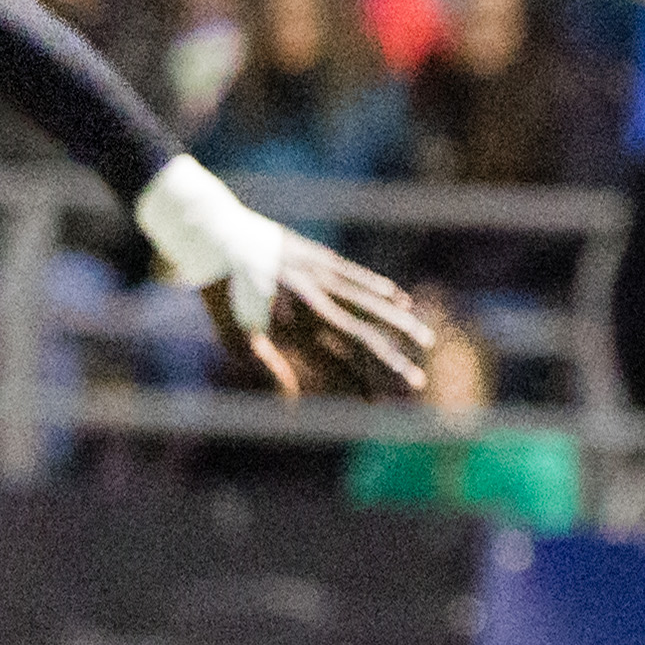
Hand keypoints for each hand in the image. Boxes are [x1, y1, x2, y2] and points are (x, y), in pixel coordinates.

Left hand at [204, 232, 434, 399]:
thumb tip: (292, 402)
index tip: (378, 404)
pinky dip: (381, 289)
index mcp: (292, 328)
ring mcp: (321, 278)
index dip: (359, 386)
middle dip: (392, 364)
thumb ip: (268, 368)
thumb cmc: (223, 297)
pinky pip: (359, 277)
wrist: (218, 239)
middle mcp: (313, 303)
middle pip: (363, 340)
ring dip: (401, 325)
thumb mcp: (237, 338)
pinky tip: (403, 300)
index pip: (335, 365)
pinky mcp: (321, 258)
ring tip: (426, 340)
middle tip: (417, 384)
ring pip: (370, 305)